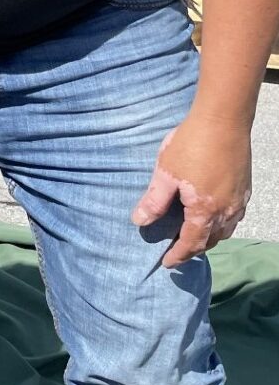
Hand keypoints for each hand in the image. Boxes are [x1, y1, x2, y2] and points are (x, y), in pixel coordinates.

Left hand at [131, 119, 250, 267]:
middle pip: (211, 239)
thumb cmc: (191, 144)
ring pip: (226, 229)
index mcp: (205, 210)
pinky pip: (235, 215)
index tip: (168, 264)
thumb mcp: (165, 173)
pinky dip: (222, 223)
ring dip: (210, 237)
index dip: (179, 255)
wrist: (223, 121)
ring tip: (194, 235)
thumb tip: (139, 221)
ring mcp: (239, 199)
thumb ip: (154, 200)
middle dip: (195, 248)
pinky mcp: (244, 187)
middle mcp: (227, 210)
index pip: (191, 243)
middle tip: (179, 251)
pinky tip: (212, 214)